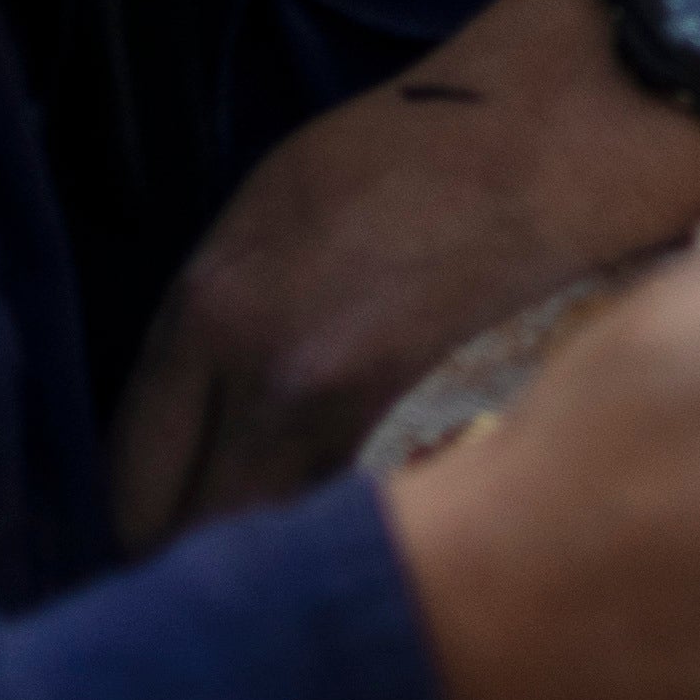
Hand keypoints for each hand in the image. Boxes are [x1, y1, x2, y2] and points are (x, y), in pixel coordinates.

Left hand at [113, 0, 699, 543]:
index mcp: (210, 309)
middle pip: (195, 544)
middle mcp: (267, 375)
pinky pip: (380, 528)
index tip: (172, 545)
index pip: (132, 487)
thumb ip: (213, 331)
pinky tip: (402, 529)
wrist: (566, 122)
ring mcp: (363, 412)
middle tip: (246, 577)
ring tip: (326, 564)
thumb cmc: (422, 152)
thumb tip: (185, 437)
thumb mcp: (270, 212)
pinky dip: (380, 543)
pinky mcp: (450, 435)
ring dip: (299, 566)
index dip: (147, 527)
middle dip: (211, 568)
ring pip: (291, 552)